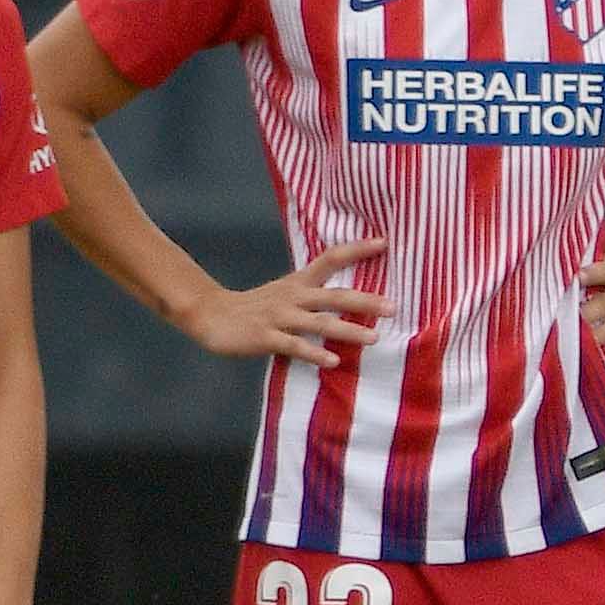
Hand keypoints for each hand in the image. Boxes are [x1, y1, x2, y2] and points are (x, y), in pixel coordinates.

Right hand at [182, 235, 394, 366]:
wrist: (211, 315)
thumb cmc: (257, 307)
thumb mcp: (287, 291)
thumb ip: (316, 291)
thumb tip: (355, 294)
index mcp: (299, 282)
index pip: (331, 258)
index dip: (356, 249)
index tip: (385, 242)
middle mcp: (293, 297)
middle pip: (334, 296)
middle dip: (365, 301)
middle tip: (393, 307)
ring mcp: (280, 317)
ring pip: (319, 323)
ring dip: (348, 330)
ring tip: (374, 338)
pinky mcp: (266, 337)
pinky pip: (295, 346)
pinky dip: (314, 353)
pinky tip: (333, 361)